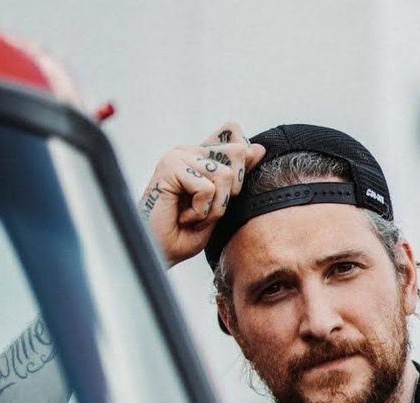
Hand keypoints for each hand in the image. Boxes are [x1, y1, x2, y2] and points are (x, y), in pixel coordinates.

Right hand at [139, 122, 265, 266]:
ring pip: (225, 175)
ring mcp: (179, 156)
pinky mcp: (170, 166)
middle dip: (230, 193)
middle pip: (238, 153)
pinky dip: (200, 211)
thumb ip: (238, 176)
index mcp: (202, 156)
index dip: (242, 162)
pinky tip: (182, 216)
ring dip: (214, 207)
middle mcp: (190, 151)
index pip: (233, 133)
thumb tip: (259, 148)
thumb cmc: (185, 234)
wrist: (161, 253)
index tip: (227, 193)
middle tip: (206, 209)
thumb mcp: (221, 205)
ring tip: (193, 216)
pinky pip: (207, 188)